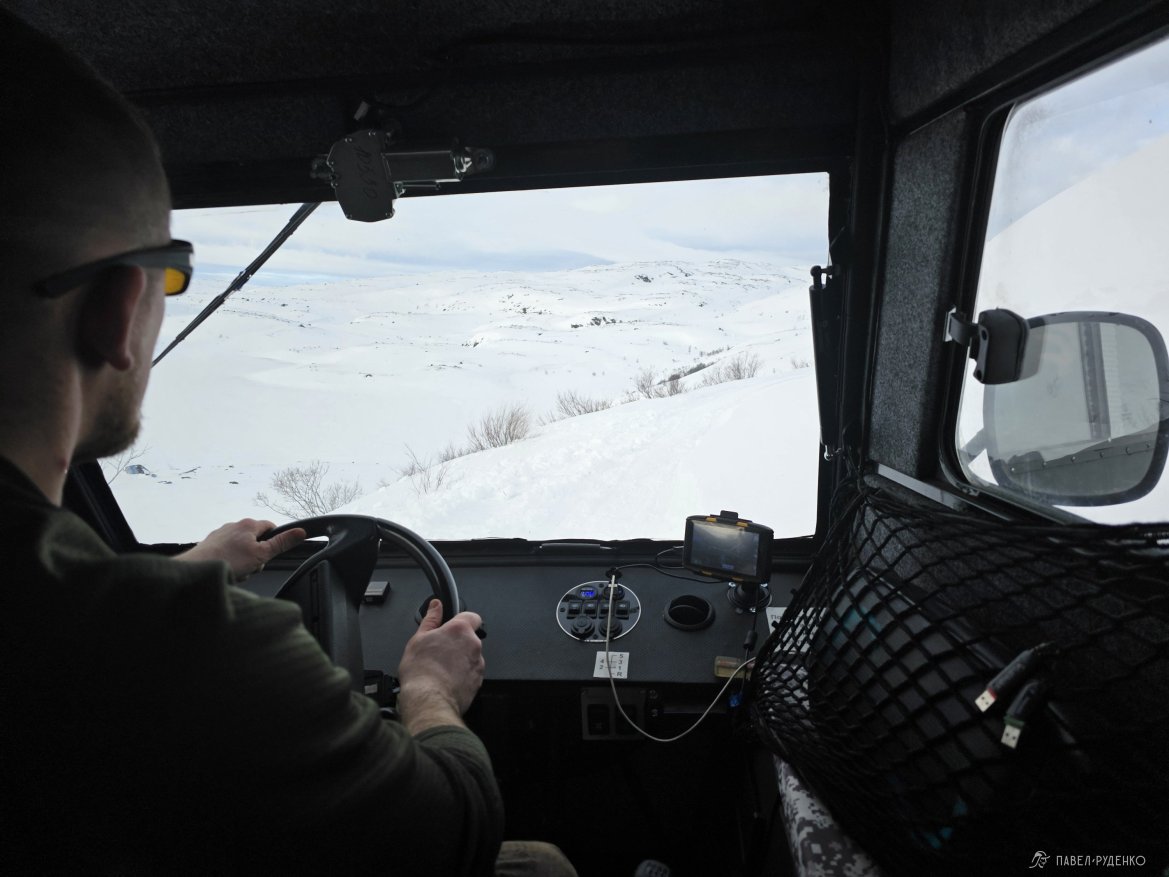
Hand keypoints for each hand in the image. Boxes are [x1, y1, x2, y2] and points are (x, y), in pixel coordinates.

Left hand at [175, 518, 306, 579]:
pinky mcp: (210, 545)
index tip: (271, 555)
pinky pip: (227, 554)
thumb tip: (301, 531)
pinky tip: (226, 572)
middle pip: (256, 540)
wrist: (196, 570)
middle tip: (251, 567)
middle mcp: (234, 525)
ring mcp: (221, 535)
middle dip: (257, 556)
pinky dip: (230, 563)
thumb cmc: (228, 561)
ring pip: (241, 549)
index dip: (275, 541)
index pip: (271, 527)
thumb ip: (282, 543)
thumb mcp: (262, 554)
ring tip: (236, 572)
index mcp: (248, 524)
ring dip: (243, 562)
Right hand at [397, 600, 484, 733]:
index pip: (472, 616)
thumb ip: (431, 619)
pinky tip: (446, 680)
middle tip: (439, 652)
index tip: (452, 626)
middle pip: (470, 638)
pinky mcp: (478, 681)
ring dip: (460, 660)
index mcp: (460, 630)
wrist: (429, 700)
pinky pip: (471, 673)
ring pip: (470, 656)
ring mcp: (478, 664)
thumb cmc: (421, 670)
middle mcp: (473, 645)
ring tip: (441, 669)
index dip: (462, 620)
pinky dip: (462, 675)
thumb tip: (436, 606)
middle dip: (457, 643)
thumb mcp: (419, 638)